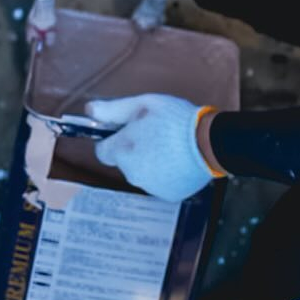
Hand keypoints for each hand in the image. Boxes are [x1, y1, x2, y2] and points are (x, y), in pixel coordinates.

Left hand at [86, 94, 213, 201]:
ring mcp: (150, 187)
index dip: (115, 139)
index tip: (129, 131)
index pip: (104, 151)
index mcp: (123, 150)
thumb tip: (89, 111)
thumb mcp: (143, 104)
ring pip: (142, 173)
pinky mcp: (167, 195)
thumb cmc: (176, 120)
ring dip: (150, 162)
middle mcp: (132, 173)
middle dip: (135, 150)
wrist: (210, 142)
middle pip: (125, 162)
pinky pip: (160, 183)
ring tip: (171, 147)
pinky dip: (166, 174)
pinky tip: (179, 161)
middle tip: (155, 135)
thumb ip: (112, 110)